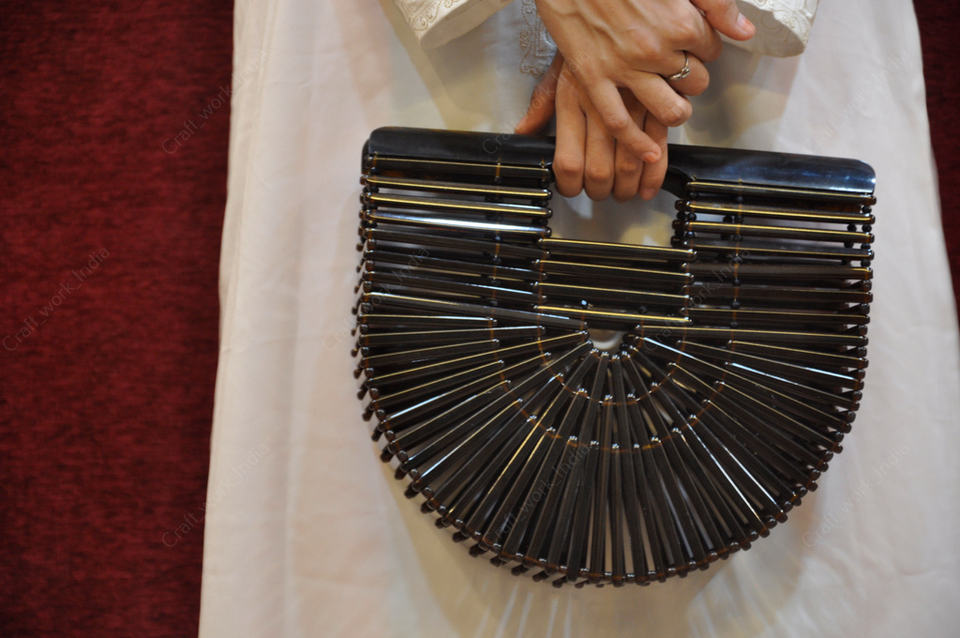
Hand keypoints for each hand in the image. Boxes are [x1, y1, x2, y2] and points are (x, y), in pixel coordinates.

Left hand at [517, 52, 706, 199]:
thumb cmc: (589, 33)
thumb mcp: (558, 66)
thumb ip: (542, 103)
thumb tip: (524, 131)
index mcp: (572, 98)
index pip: (567, 161)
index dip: (570, 185)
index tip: (574, 189)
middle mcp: (601, 103)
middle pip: (599, 170)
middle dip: (602, 191)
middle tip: (603, 193)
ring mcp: (633, 101)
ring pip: (630, 163)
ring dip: (629, 186)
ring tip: (626, 191)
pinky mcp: (660, 96)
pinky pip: (661, 145)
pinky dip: (656, 171)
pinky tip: (649, 183)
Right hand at [534, 0, 753, 159]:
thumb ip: (716, 4)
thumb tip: (744, 32)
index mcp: (680, 21)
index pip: (711, 51)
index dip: (703, 49)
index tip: (692, 45)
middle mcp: (655, 49)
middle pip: (694, 82)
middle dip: (691, 78)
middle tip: (678, 70)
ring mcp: (623, 67)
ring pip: (666, 109)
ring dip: (675, 112)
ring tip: (673, 108)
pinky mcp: (592, 77)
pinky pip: (618, 121)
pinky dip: (636, 142)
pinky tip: (649, 151)